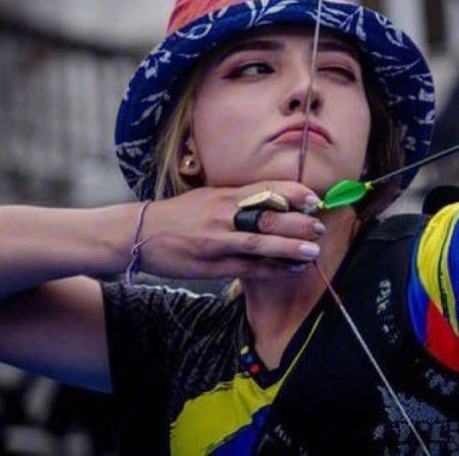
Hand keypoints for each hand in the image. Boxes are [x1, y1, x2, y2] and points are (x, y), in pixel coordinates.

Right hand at [134, 181, 324, 279]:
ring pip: (260, 244)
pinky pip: (247, 268)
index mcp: (225, 195)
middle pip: (267, 216)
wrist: (139, 233)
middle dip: (297, 222)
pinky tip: (290, 269)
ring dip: (289, 248)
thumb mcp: (210, 197)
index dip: (293, 193)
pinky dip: (271, 269)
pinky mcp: (211, 265)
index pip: (266, 189)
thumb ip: (240, 198)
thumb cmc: (181, 214)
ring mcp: (217, 241)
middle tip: (319, 227)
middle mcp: (223, 215)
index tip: (314, 199)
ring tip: (312, 252)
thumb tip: (278, 199)